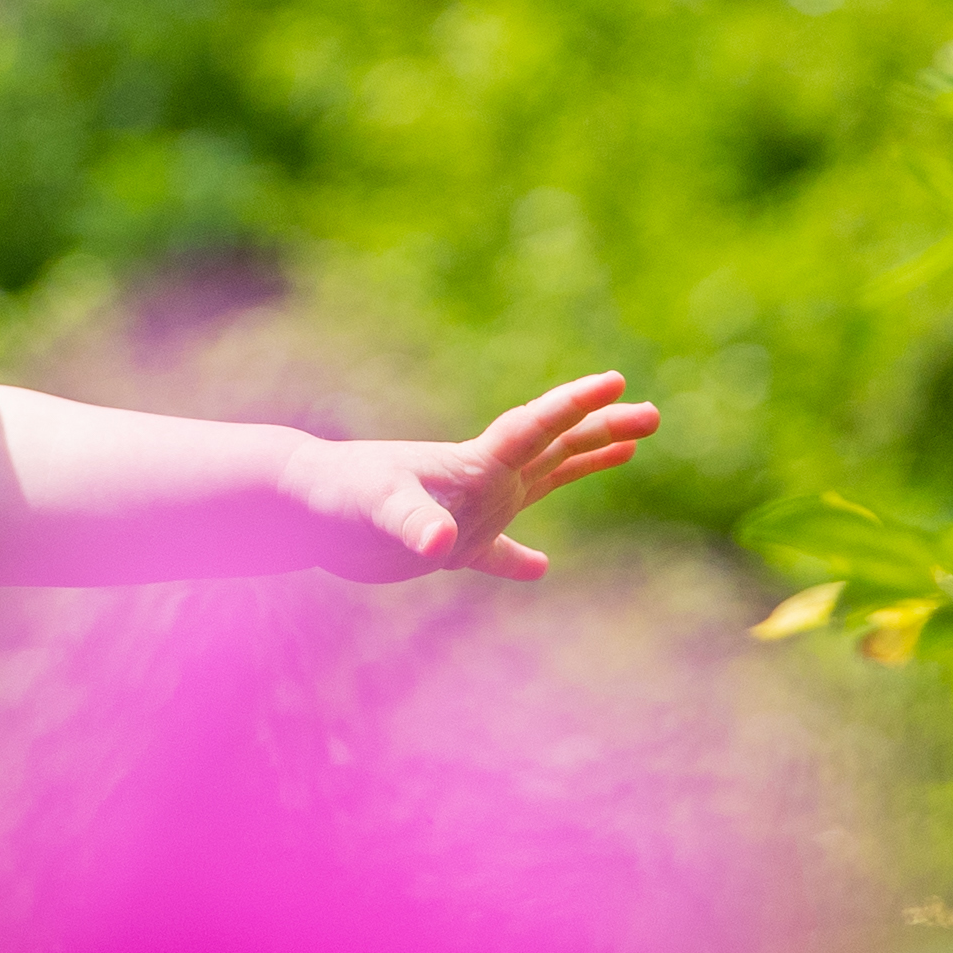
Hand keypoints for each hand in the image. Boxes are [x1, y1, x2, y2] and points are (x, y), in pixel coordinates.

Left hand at [292, 373, 657, 581]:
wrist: (300, 508)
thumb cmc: (335, 499)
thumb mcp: (376, 510)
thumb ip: (410, 522)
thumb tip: (439, 545)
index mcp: (473, 465)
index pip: (536, 429)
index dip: (576, 407)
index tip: (619, 384)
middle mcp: (481, 479)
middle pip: (556, 446)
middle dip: (602, 429)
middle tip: (652, 413)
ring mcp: (470, 507)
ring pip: (543, 480)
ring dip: (584, 464)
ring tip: (627, 448)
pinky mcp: (449, 543)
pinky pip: (498, 551)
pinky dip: (520, 559)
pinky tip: (540, 569)